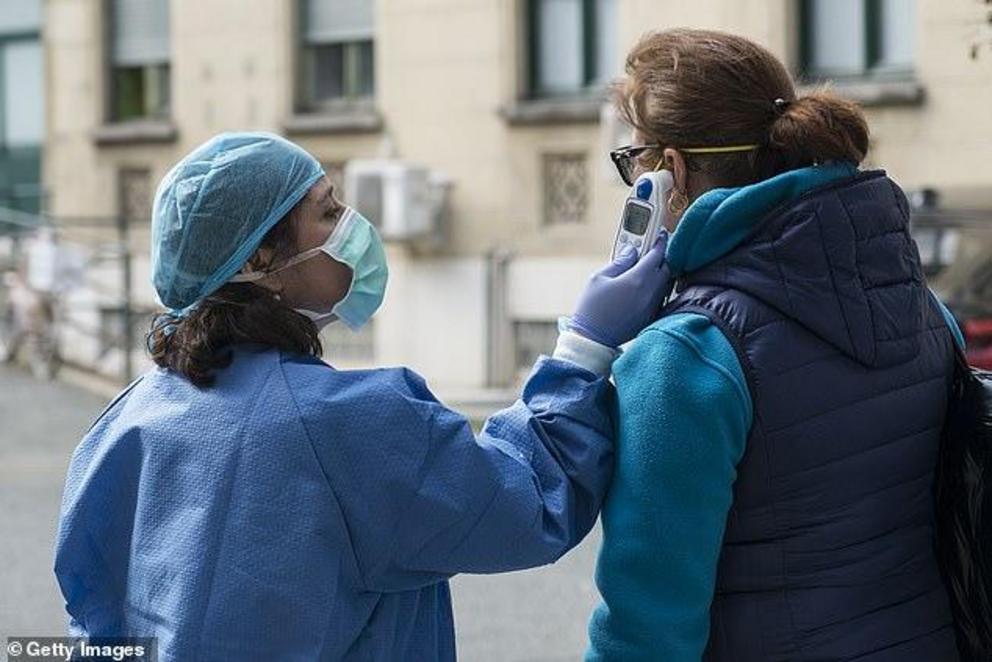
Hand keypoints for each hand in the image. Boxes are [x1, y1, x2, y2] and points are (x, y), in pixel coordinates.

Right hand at [569, 232, 673, 347]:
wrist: (592, 339)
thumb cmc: (592, 308)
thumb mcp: (599, 278)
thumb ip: (619, 262)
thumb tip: (631, 252)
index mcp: (638, 279)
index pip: (657, 254)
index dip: (660, 240)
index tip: (660, 233)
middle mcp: (650, 293)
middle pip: (666, 268)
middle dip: (661, 257)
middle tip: (650, 250)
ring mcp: (652, 307)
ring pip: (665, 284)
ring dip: (659, 273)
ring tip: (645, 268)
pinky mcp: (650, 318)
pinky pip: (660, 298)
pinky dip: (656, 289)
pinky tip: (642, 288)